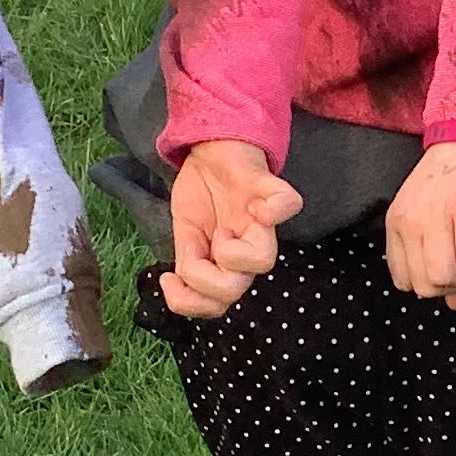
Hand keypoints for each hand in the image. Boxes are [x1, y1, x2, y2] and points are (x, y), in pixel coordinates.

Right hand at [162, 139, 300, 319]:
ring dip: (230, 250)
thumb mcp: (184, 233)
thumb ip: (188, 262)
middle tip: (201, 246)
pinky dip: (271, 209)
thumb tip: (181, 283)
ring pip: (263, 260)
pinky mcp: (270, 189)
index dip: (189, 302)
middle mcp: (248, 248)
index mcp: (227, 263)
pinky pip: (287, 205)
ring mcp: (262, 223)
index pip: (217, 305)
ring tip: (221, 228)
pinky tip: (253, 205)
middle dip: (205, 276)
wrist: (211, 150)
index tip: (168, 277)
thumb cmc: (202, 194)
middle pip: (236, 290)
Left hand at [385, 143, 455, 311]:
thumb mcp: (433, 219)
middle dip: (451, 282)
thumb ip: (438, 262)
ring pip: (446, 277)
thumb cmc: (454, 181)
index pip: (403, 282)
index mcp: (396, 222)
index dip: (429, 282)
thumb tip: (455, 306)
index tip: (447, 262)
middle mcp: (412, 220)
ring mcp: (439, 215)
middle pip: (426, 286)